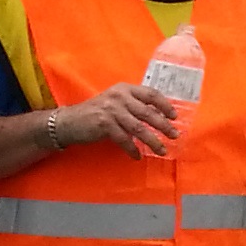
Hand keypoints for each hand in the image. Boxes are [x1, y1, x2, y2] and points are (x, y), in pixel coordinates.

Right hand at [60, 80, 181, 158]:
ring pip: (139, 128)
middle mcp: (119, 97)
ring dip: (153, 141)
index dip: (165, 105)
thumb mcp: (117, 102)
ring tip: (162, 150)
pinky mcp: (104, 124)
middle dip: (164, 126)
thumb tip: (159, 116)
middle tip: (174, 135)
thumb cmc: (97, 112)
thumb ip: (134, 105)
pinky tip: (137, 156)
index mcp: (125, 89)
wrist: (70, 121)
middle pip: (148, 112)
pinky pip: (124, 139)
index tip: (174, 117)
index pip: (151, 94)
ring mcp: (112, 110)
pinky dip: (132, 149)